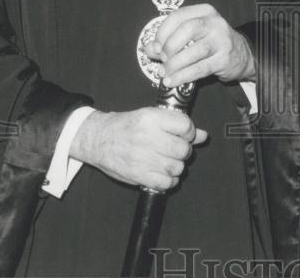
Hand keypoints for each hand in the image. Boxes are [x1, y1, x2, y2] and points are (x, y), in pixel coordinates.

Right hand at [71, 108, 206, 191]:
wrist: (98, 139)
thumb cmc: (125, 126)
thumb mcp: (150, 116)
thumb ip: (177, 125)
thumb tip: (202, 135)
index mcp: (151, 118)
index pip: (185, 126)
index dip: (190, 132)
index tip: (186, 135)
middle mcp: (147, 137)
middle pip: (182, 149)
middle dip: (184, 150)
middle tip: (177, 149)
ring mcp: (142, 158)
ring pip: (176, 167)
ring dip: (177, 166)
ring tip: (169, 160)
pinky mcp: (137, 175)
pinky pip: (165, 183)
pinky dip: (169, 180)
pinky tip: (164, 173)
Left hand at [143, 3, 256, 86]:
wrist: (240, 54)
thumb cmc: (211, 42)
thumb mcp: (192, 36)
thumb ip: (168, 41)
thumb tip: (149, 48)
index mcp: (204, 12)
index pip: (179, 16)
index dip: (163, 32)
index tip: (156, 46)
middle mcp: (215, 23)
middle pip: (188, 29)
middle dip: (170, 46)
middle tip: (163, 58)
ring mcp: (222, 40)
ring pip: (195, 50)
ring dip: (175, 64)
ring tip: (165, 73)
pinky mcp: (224, 59)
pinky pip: (201, 68)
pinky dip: (183, 76)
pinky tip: (173, 80)